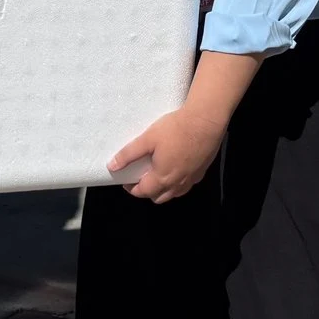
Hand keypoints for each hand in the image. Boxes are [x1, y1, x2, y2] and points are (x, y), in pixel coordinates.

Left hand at [110, 103, 224, 202]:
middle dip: (148, 191)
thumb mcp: (148, 139)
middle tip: (141, 177)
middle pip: (159, 197)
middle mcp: (178, 184)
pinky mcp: (202, 171)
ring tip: (158, 174)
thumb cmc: (175, 129)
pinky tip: (176, 168)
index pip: (143, 192)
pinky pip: (186, 185)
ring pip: (174, 194)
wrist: (206, 121)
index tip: (126, 180)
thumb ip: (129, 154)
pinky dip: (178, 183)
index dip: (132, 189)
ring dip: (163, 189)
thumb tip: (112, 166)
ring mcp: (192, 179)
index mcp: (162, 178)